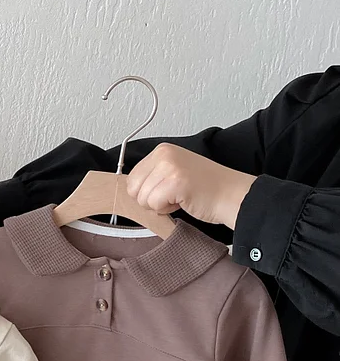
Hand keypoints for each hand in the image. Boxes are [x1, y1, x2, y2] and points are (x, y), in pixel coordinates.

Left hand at [127, 143, 256, 228]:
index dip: (147, 191)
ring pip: (143, 199)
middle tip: (173, 194)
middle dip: (150, 199)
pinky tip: (184, 201)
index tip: (168, 188)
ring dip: (160, 205)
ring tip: (181, 196)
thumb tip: (130, 189)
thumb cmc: (204, 188)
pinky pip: (154, 205)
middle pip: (133, 190)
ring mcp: (169, 167)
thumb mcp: (173, 171)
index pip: (132, 179)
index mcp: (162, 150)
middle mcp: (164, 155)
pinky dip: (167, 210)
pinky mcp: (175, 182)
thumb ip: (152, 176)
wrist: (232, 195)